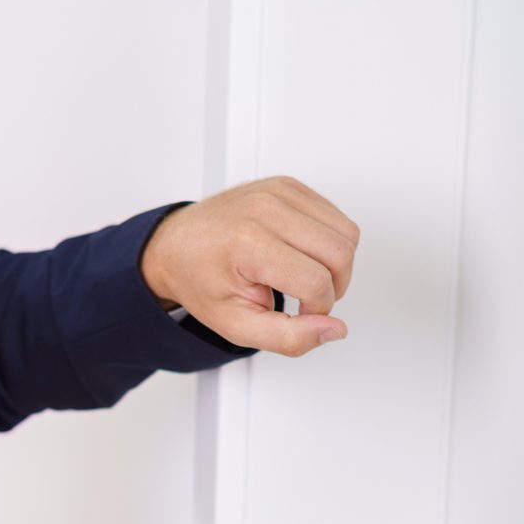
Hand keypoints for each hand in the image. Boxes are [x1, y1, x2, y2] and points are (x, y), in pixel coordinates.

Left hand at [139, 176, 359, 356]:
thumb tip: (335, 329)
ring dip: (335, 265)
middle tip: (307, 299)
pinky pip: (335, 216)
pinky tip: (301, 255)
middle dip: (333, 287)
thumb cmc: (201, 281)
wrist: (176, 246)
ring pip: (347, 234)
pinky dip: (329, 242)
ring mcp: (276, 192)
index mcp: (247, 242)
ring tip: (304, 277)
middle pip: (340, 254)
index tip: (300, 314)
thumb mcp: (236, 325)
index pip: (316, 281)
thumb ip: (289, 338)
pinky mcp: (288, 185)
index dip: (318, 309)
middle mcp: (263, 209)